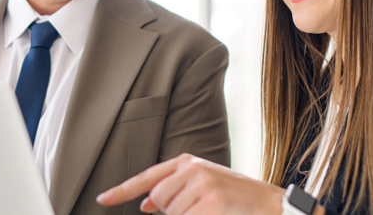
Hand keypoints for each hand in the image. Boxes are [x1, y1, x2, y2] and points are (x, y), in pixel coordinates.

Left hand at [96, 153, 286, 214]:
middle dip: (172, 210)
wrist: (270, 203)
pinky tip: (213, 213)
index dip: (122, 190)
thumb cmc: (234, 198)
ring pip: (171, 213)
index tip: (102, 199)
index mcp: (187, 162)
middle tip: (200, 207)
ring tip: (211, 210)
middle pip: (158, 199)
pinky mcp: (210, 202)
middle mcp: (192, 169)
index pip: (147, 177)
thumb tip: (146, 205)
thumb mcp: (201, 187)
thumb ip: (173, 191)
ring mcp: (201, 185)